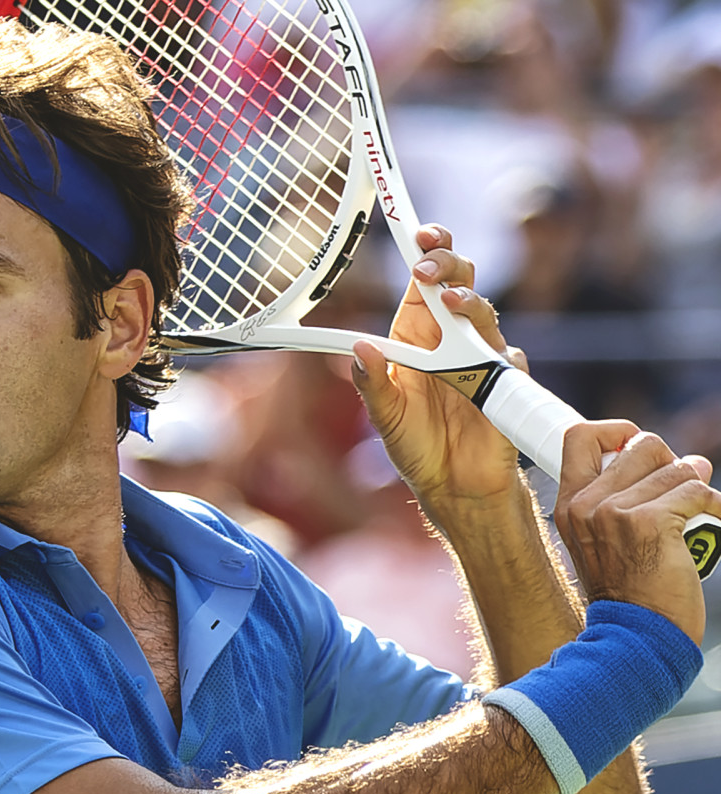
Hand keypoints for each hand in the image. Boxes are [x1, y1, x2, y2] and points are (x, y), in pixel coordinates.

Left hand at [351, 225, 525, 512]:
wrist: (454, 487)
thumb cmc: (416, 446)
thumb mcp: (384, 416)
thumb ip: (371, 383)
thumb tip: (358, 349)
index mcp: (417, 335)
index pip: (422, 282)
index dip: (425, 252)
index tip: (419, 233)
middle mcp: (450, 338)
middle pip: (458, 281)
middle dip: (447, 264)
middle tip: (427, 268)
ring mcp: (481, 357)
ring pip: (483, 312)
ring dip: (467, 303)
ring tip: (447, 303)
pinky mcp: (505, 382)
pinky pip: (510, 359)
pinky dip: (500, 356)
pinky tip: (489, 365)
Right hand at [554, 421, 720, 644]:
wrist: (635, 636)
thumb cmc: (627, 593)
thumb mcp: (599, 542)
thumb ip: (615, 501)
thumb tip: (675, 461)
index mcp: (569, 504)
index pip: (579, 437)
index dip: (615, 431)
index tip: (635, 446)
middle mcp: (586, 504)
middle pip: (639, 444)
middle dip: (670, 458)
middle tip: (681, 481)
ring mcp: (615, 512)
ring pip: (673, 467)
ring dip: (697, 481)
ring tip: (702, 501)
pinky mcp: (650, 522)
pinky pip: (695, 491)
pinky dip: (714, 502)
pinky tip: (715, 515)